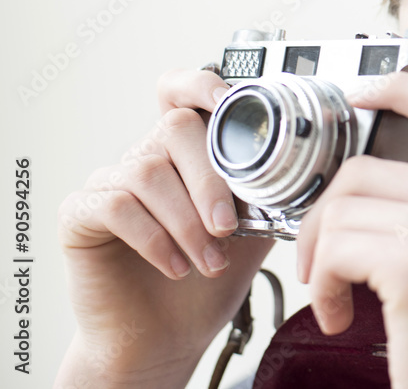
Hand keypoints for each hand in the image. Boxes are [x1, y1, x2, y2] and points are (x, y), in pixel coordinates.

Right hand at [56, 69, 273, 388]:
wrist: (166, 338)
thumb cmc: (206, 282)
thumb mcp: (254, 232)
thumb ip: (271, 194)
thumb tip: (311, 169)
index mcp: (186, 153)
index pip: (180, 93)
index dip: (200, 84)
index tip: (229, 99)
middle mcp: (146, 157)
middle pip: (175, 128)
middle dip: (210, 180)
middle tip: (229, 228)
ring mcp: (110, 182)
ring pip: (148, 171)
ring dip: (187, 221)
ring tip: (209, 261)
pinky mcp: (80, 215)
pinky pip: (115, 205)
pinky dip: (153, 237)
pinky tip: (175, 266)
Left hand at [296, 72, 407, 387]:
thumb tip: (363, 186)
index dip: (401, 86)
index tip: (363, 93)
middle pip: (362, 170)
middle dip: (323, 219)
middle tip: (324, 266)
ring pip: (339, 210)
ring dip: (321, 260)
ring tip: (339, 298)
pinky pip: (335, 249)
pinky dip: (322, 286)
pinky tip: (340, 315)